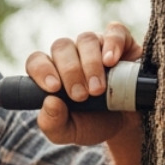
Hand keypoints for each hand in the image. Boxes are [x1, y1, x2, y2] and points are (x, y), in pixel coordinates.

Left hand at [25, 22, 144, 146]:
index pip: (37, 61)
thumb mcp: (69, 132)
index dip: (42, 70)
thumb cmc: (93, 124)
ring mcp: (96, 46)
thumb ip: (52, 123)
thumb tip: (49, 102)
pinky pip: (114, 32)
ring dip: (91, 64)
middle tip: (81, 96)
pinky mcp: (121, 42)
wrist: (127, 125)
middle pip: (61, 47)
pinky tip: (112, 61)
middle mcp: (72, 55)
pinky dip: (113, 44)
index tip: (54, 88)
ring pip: (86, 40)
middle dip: (70, 72)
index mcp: (53, 73)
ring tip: (98, 89)